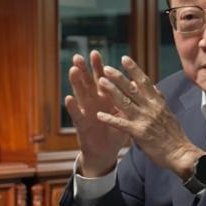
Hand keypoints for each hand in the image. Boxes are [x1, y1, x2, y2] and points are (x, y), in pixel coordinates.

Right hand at [65, 50, 128, 176]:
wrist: (106, 152)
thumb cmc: (114, 132)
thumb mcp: (122, 114)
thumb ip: (126, 99)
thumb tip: (135, 82)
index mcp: (104, 98)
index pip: (100, 79)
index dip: (97, 67)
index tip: (95, 53)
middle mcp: (93, 102)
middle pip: (87, 83)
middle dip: (83, 70)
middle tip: (78, 56)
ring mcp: (85, 112)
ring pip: (80, 95)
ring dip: (76, 83)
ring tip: (73, 70)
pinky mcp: (82, 125)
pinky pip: (77, 115)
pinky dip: (73, 107)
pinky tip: (69, 98)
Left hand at [96, 56, 204, 179]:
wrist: (181, 154)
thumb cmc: (174, 136)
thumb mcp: (168, 113)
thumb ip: (158, 100)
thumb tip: (152, 87)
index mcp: (158, 103)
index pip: (145, 82)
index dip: (134, 70)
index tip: (124, 59)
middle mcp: (151, 108)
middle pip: (133, 89)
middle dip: (119, 77)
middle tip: (106, 68)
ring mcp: (145, 120)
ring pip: (126, 102)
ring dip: (112, 91)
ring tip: (100, 82)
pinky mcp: (139, 133)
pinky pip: (122, 124)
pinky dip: (110, 119)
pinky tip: (99, 115)